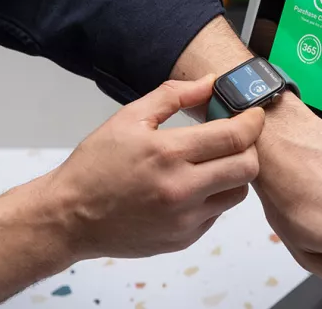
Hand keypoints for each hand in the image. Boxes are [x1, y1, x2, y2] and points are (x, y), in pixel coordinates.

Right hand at [48, 75, 264, 259]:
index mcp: (168, 153)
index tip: (253, 114)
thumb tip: (210, 82)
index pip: (235, 137)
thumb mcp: (129, 118)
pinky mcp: (184, 238)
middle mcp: (181, 189)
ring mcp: (184, 219)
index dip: (252, 122)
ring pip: (237, 192)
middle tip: (236, 139)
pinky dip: (213, 197)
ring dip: (234, 174)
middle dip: (249, 148)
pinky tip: (191, 187)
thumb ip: (173, 95)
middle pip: (247, 167)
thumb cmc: (95, 166)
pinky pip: (217, 214)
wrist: (68, 217)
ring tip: (211, 163)